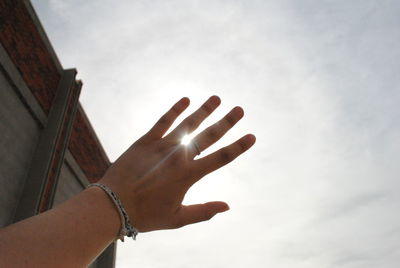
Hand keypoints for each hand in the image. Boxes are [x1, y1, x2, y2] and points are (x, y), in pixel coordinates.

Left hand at [99, 96, 255, 231]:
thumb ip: (204, 211)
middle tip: (239, 110)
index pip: (220, 158)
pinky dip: (174, 110)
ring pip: (188, 124)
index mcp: (188, 176)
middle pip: (208, 136)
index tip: (251, 136)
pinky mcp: (145, 141)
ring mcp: (162, 146)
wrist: (112, 205)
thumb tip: (228, 206)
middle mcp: (178, 157)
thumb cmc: (145, 215)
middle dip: (226, 122)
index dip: (238, 147)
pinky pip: (163, 122)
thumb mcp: (177, 219)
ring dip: (203, 111)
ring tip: (216, 98)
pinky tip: (185, 100)